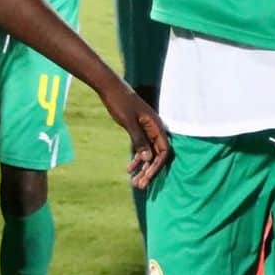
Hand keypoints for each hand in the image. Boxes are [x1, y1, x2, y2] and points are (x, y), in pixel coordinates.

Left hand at [98, 74, 170, 188]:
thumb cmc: (120, 102)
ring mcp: (146, 129)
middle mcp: (154, 128)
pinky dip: (136, 159)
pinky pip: (141, 147)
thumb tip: (148, 159)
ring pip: (148, 152)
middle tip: (139, 186)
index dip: (157, 166)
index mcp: (155, 125)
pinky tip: (128, 169)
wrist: (110, 88)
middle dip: (149, 171)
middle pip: (156, 154)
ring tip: (134, 182)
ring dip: (142, 168)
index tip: (146, 178)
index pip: (163, 150)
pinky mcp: (138, 129)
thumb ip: (139, 140)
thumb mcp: (129, 122)